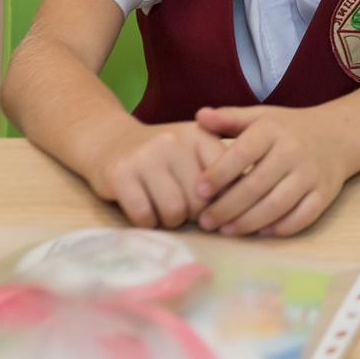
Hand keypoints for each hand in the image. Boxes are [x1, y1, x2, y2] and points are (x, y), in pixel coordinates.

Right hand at [88, 120, 226, 228]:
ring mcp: (146, 155)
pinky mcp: (120, 173)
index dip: (221, 202)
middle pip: (200, 200)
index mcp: (200, 135)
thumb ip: (221, 172)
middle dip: (195, 216)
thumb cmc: (163, 155)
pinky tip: (147, 213)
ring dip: (172, 222)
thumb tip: (248, 205)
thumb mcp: (194, 152)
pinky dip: (148, 223)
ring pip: (174, 210)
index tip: (213, 208)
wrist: (111, 140)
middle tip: (186, 212)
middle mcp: (174, 141)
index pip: (226, 179)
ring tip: (167, 213)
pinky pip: (144, 215)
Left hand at [189, 104, 354, 236]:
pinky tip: (260, 232)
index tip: (198, 190)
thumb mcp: (260, 117)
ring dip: (248, 223)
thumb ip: (229, 118)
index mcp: (273, 129)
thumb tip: (199, 117)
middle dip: (226, 207)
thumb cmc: (289, 129)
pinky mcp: (325, 193)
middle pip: (256, 185)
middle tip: (204, 221)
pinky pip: (302, 217)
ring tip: (226, 231)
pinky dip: (280, 228)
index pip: (242, 152)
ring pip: (276, 205)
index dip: (218, 173)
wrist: (339, 135)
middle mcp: (294, 151)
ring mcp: (311, 174)